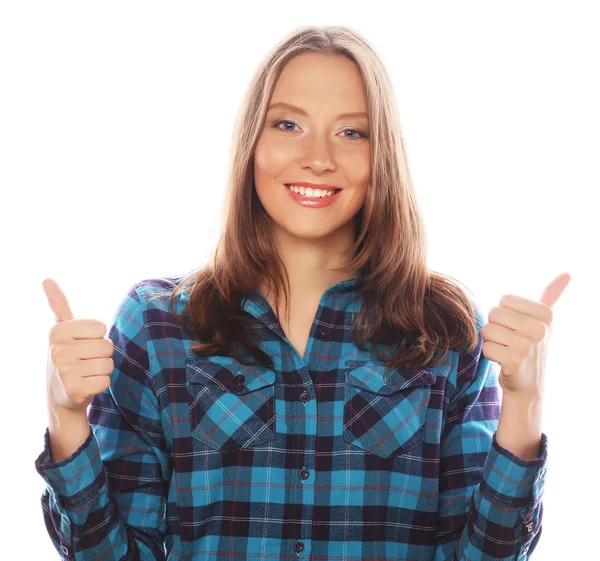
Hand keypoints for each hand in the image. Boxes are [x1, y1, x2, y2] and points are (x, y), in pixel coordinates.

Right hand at [43, 278, 114, 412]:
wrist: (60, 394)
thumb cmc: (68, 356)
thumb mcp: (62, 330)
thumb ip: (59, 305)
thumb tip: (47, 278)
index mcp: (57, 331)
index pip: (101, 328)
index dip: (97, 337)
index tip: (82, 343)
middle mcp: (58, 350)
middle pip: (107, 346)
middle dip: (102, 354)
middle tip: (85, 361)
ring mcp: (64, 371)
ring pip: (109, 364)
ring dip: (102, 369)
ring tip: (86, 372)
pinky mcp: (74, 390)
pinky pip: (106, 381)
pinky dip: (101, 384)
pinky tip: (86, 385)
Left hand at [480, 272, 570, 400]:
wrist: (529, 383)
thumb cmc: (531, 345)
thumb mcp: (544, 320)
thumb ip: (551, 295)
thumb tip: (567, 273)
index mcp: (545, 314)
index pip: (504, 299)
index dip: (505, 313)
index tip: (518, 326)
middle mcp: (539, 329)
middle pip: (494, 313)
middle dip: (496, 326)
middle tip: (510, 339)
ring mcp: (526, 345)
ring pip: (487, 330)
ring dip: (491, 341)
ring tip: (506, 349)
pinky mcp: (513, 361)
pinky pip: (485, 348)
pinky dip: (489, 354)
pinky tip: (503, 361)